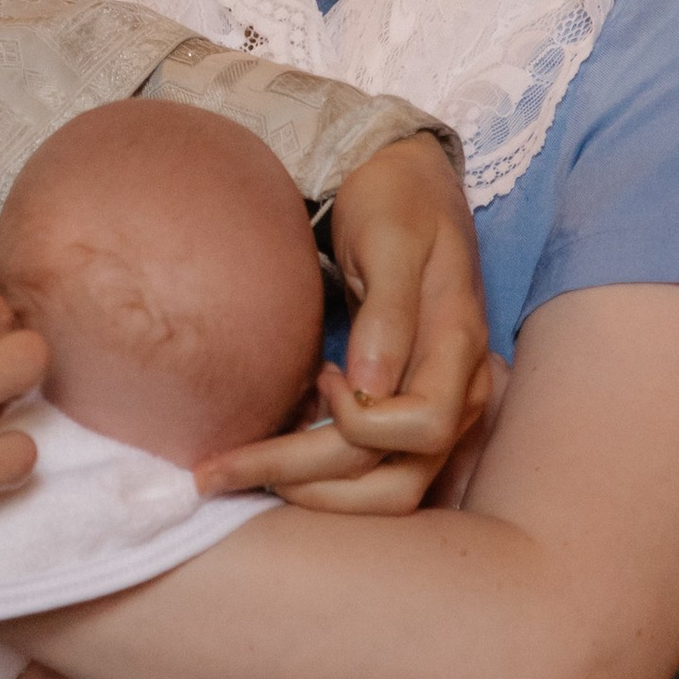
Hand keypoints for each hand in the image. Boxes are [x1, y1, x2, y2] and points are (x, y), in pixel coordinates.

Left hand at [192, 130, 489, 514]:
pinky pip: (370, 471)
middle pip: (397, 481)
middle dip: (307, 484)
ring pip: (385, 494)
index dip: (361, 420)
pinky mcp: (406, 414)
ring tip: (238, 466)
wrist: (409, 184)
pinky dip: (318, 476)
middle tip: (219, 469)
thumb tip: (368, 386)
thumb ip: (387, 310)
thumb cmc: (397, 201)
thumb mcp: (389, 237)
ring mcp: (436, 409)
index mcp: (459, 346)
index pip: (423, 425)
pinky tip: (268, 448)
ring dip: (311, 493)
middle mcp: (458, 392)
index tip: (317, 375)